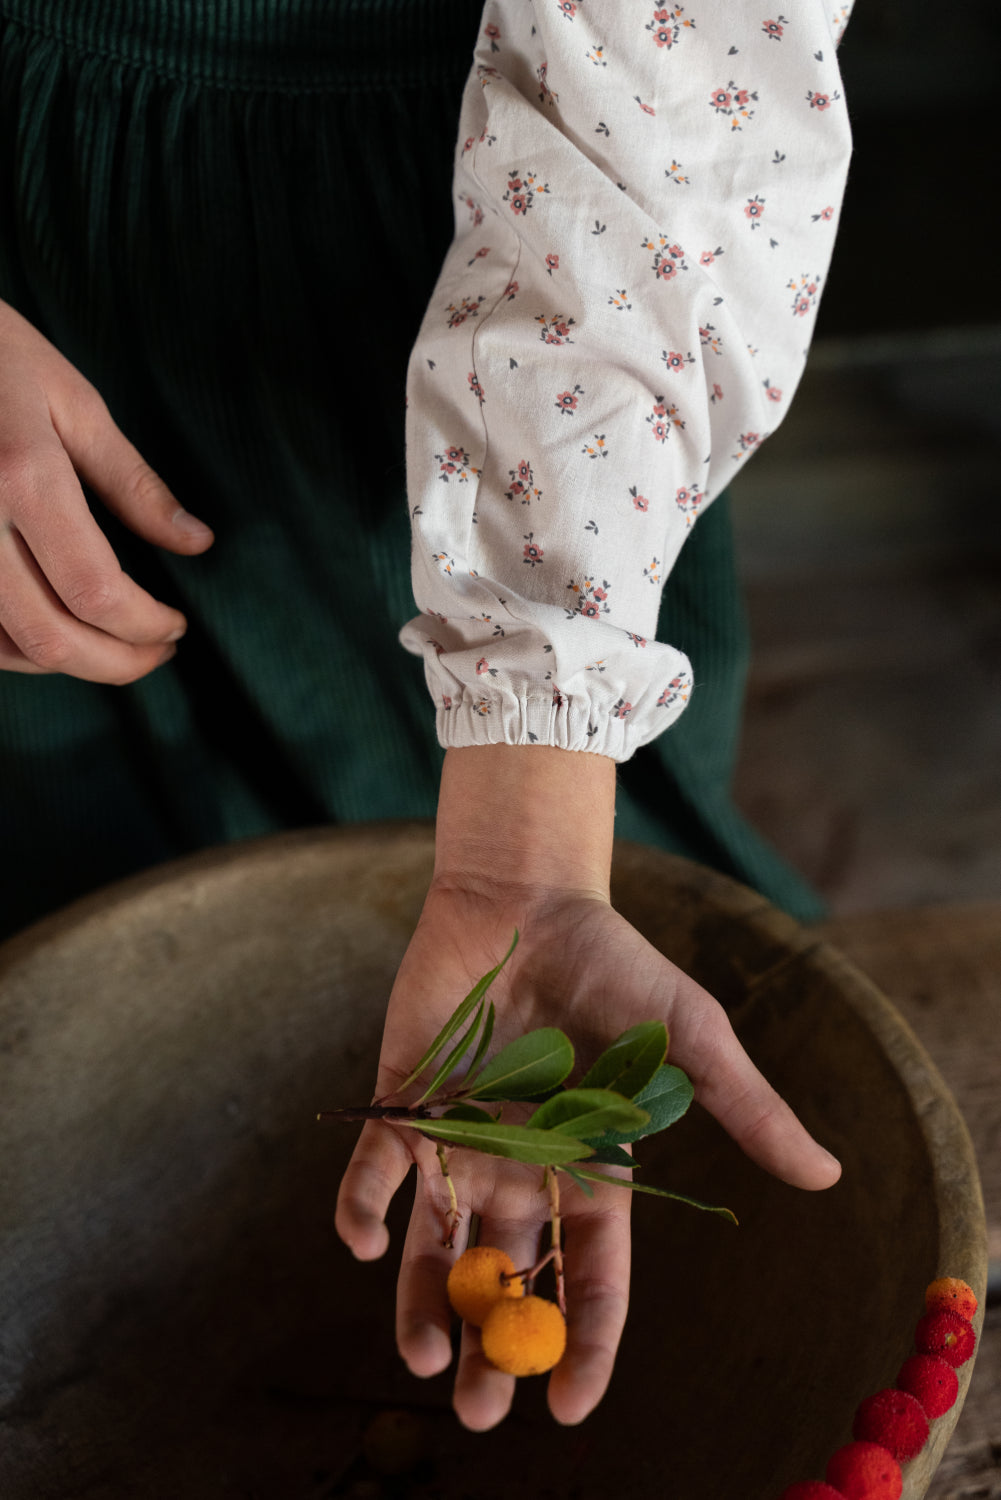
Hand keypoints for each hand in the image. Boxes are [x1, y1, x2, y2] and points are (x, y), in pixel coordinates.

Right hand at [0, 298, 213, 682]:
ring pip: (6, 647)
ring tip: (118, 651)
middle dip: (117, 663)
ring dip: (69, 663)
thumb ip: (134, 485)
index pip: (96, 591)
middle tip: (159, 654)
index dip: (145, 626)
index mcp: (23, 478)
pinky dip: (20, 650)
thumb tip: (197, 543)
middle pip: (51, 635)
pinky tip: (59, 636)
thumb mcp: (76, 404)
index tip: (176, 626)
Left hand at [335, 748, 840, 1431]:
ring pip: (435, 1243)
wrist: (533, 898)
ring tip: (423, 1364)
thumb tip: (826, 1173)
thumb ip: (745, 1107)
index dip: (586, 1340)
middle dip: (494, 1345)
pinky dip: (362, 1208)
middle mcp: (522, 1167)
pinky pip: (375, 1169)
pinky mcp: (405, 1100)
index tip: (569, 1406)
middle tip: (478, 1410)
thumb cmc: (619, 965)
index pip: (592, 1273)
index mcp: (589, 1166)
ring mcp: (459, 1138)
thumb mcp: (692, 1038)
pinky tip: (366, 1243)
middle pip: (509, 1276)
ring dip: (423, 1304)